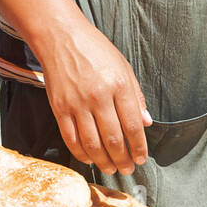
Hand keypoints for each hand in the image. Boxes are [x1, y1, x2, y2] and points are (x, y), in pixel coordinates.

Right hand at [37, 16, 151, 175]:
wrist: (60, 37)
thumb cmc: (95, 50)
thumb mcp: (123, 66)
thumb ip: (136, 96)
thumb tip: (147, 122)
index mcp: (119, 84)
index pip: (133, 125)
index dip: (138, 147)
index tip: (141, 159)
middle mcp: (99, 96)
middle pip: (113, 138)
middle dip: (123, 159)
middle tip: (128, 169)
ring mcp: (77, 103)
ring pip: (92, 143)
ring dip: (104, 161)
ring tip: (111, 168)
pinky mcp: (59, 108)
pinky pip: (71, 138)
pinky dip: (82, 153)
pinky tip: (90, 158)